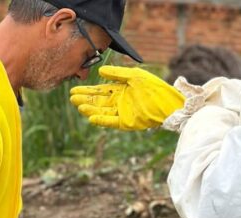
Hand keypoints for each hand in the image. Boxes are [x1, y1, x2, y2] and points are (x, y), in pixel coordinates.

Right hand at [70, 66, 185, 130]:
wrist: (168, 102)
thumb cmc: (154, 87)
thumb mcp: (134, 76)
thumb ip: (117, 74)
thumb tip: (100, 72)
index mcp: (120, 90)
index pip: (99, 91)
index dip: (87, 91)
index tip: (73, 91)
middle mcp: (119, 102)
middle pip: (98, 102)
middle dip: (85, 100)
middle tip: (72, 98)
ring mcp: (122, 113)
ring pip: (102, 111)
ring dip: (90, 109)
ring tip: (79, 107)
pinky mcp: (127, 122)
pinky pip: (111, 121)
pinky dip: (101, 120)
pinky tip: (91, 117)